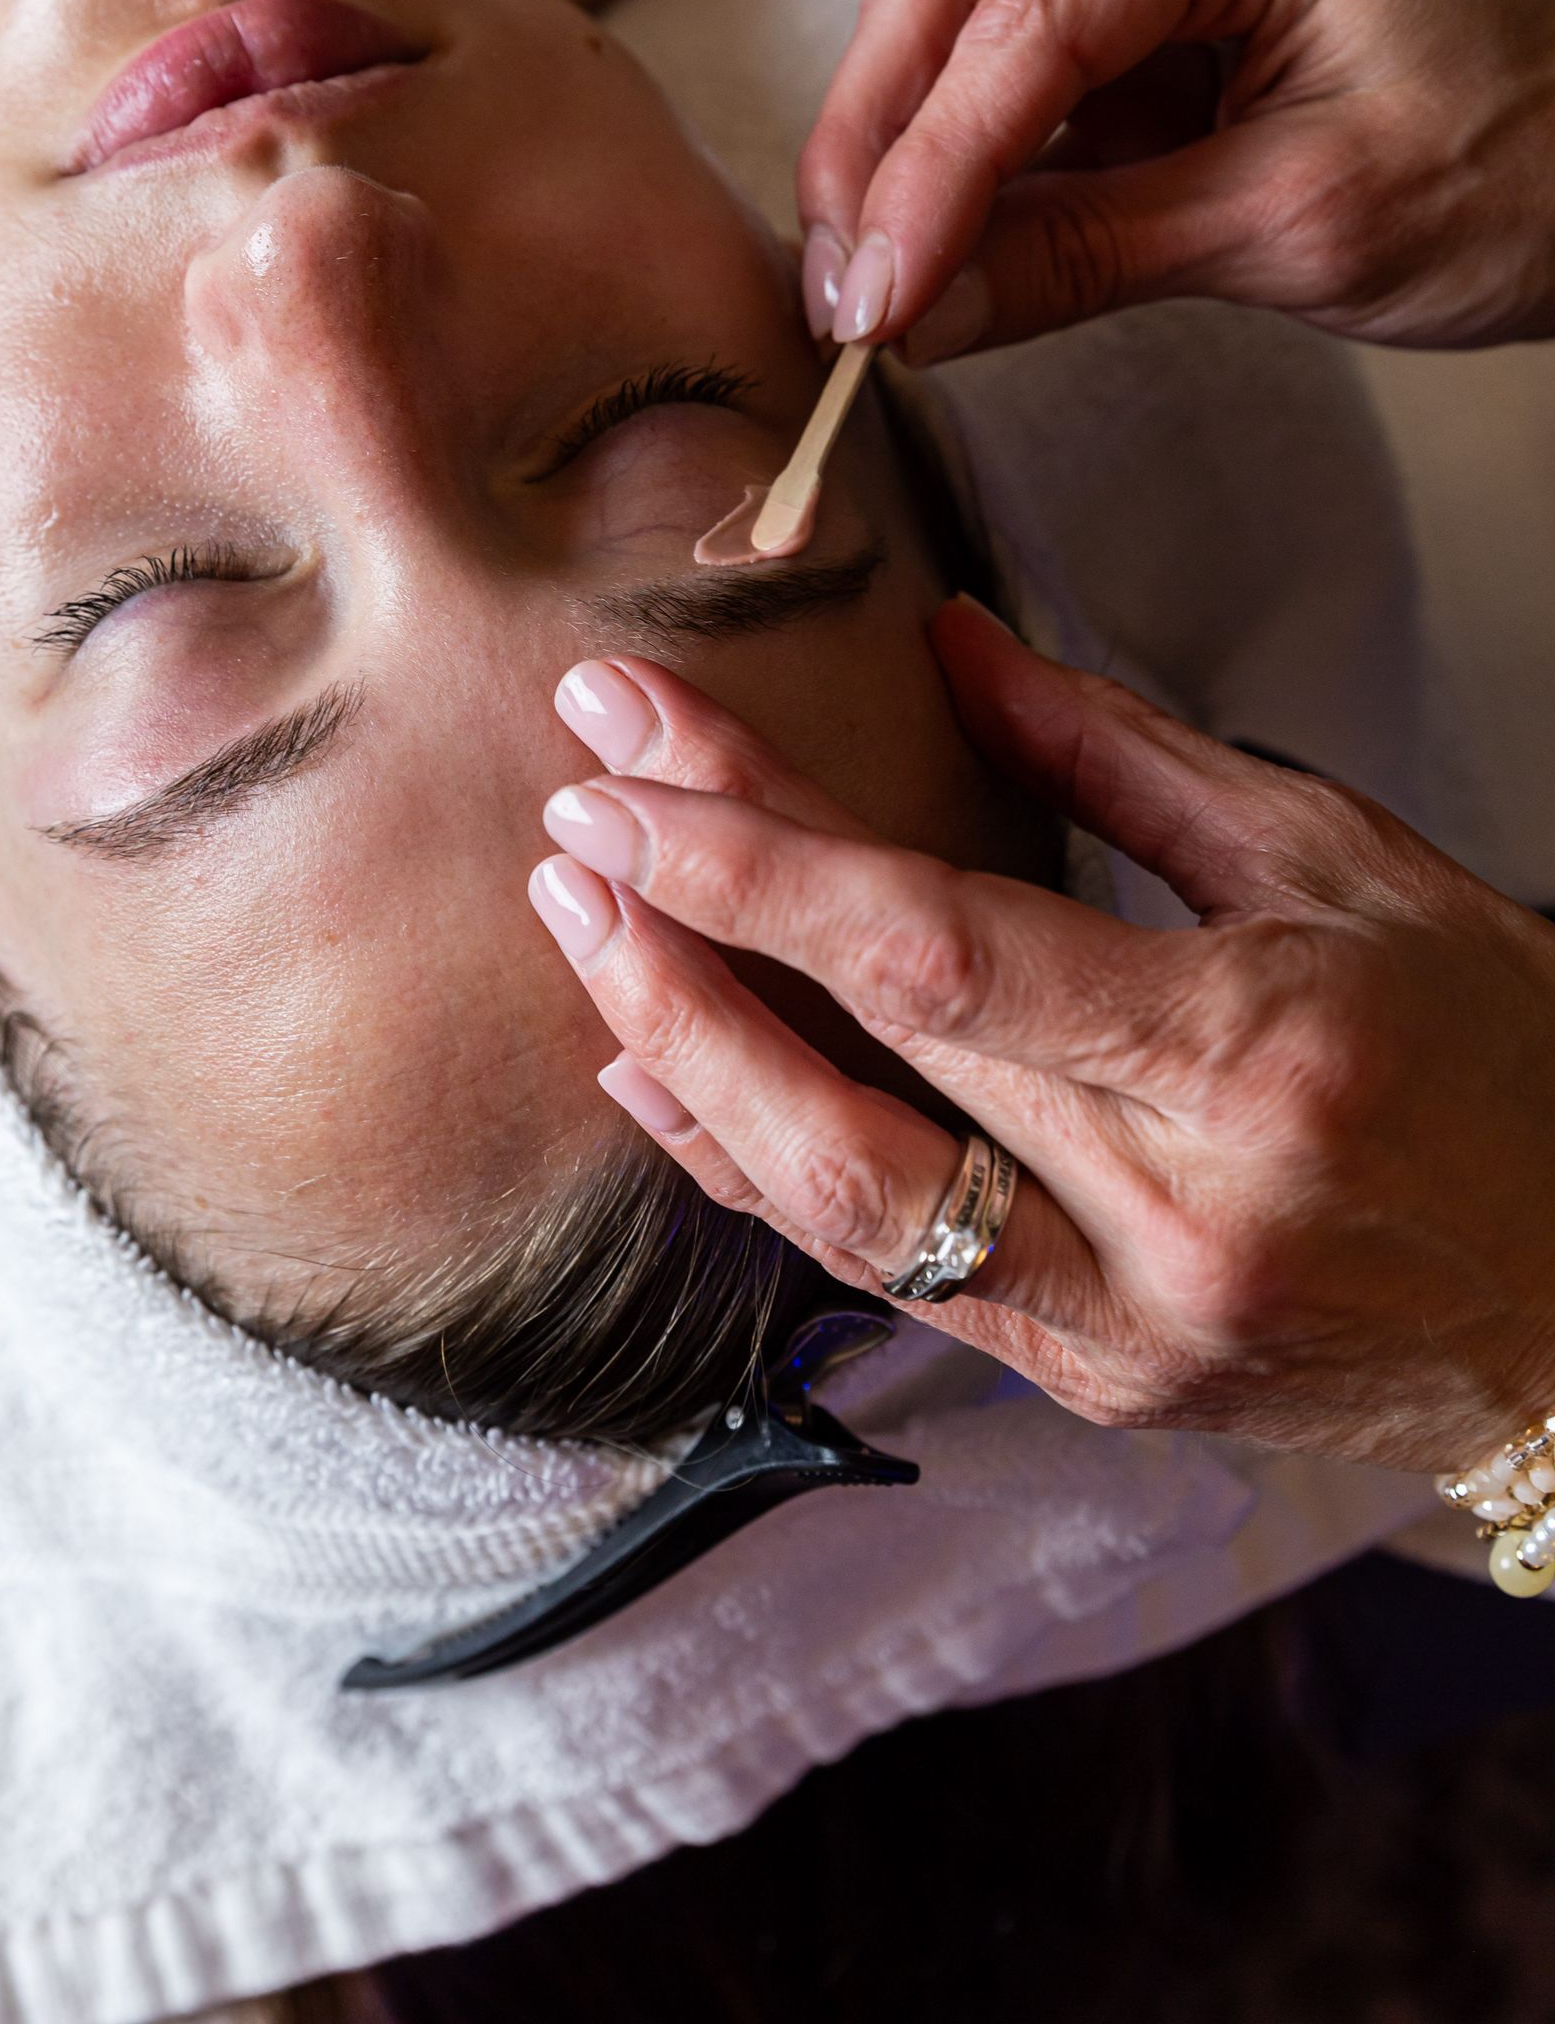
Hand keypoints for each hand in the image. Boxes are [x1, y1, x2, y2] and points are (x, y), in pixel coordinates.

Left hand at [529, 607, 1554, 1472]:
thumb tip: (950, 644)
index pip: (938, 950)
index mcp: (1252, 1050)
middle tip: (570, 818)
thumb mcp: (1343, 862)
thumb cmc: (1503, 1055)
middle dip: (687, 932)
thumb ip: (1123, 756)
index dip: (759, 853)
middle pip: (864, 1067)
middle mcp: (1178, 1216)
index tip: (631, 751)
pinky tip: (661, 1081)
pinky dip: (759, 1175)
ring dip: (685, 1062)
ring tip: (584, 934)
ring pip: (841, 1208)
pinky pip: (887, 1280)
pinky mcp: (1098, 1388)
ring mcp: (1130, 1332)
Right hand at [797, 0, 1554, 358]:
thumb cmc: (1523, 169)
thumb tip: (918, 314)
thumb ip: (1090, 256)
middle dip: (876, 148)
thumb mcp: (1303, 227)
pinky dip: (963, 167)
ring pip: (958, 24)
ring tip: (870, 295)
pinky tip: (931, 257)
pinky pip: (1014, 74)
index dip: (927, 171)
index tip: (872, 304)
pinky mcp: (1148, 1)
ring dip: (900, 159)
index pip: (1028, 22)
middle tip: (839, 300)